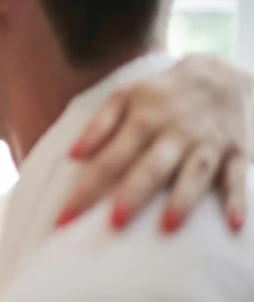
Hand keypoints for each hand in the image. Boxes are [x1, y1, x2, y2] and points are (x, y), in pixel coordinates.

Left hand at [58, 53, 252, 233]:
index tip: (65, 219)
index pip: (110, 159)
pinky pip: (238, 178)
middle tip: (114, 224)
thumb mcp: (126, 96)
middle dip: (133, 194)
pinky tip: (234, 227)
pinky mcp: (238, 152)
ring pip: (195, 173)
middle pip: (151, 167)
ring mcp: (208, 144)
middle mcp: (175, 133)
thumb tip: (72, 155)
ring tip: (168, 227)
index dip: (87, 188)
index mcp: (143, 120)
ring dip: (183, 199)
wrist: (221, 73)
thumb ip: (99, 124)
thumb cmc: (161, 93)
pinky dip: (239, 202)